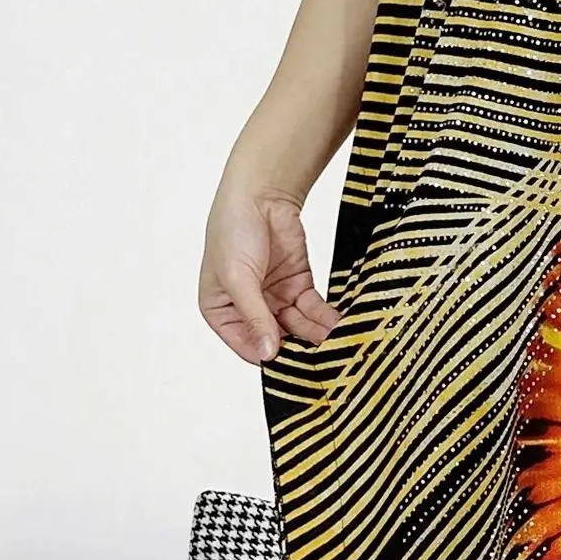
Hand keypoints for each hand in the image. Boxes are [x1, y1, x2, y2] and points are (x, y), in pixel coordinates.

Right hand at [199, 186, 340, 364]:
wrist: (260, 193)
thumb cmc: (233, 229)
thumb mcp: (238, 278)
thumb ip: (255, 317)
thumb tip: (267, 353)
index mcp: (220, 311)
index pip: (246, 346)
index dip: (269, 357)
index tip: (294, 366)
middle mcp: (248, 309)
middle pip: (276, 340)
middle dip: (299, 349)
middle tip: (322, 360)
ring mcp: (274, 299)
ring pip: (298, 328)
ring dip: (317, 336)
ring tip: (337, 345)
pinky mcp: (298, 287)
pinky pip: (313, 310)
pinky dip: (326, 319)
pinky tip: (340, 327)